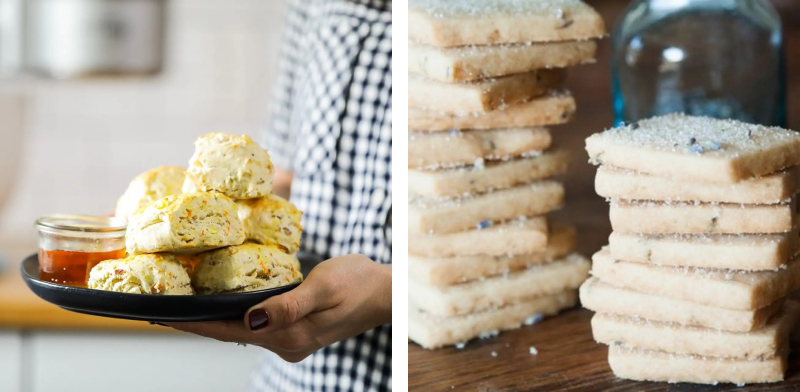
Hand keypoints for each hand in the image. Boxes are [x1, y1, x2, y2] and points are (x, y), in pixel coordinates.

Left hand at [165, 254, 391, 361]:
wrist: (385, 292)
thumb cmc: (358, 283)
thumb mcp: (323, 287)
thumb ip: (287, 305)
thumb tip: (250, 319)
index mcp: (290, 335)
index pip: (230, 331)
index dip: (194, 323)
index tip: (162, 315)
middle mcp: (287, 344)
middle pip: (231, 334)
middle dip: (197, 323)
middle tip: (162, 308)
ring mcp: (292, 340)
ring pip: (243, 331)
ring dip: (215, 320)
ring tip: (185, 306)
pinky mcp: (297, 331)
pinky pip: (258, 325)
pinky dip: (236, 316)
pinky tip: (225, 305)